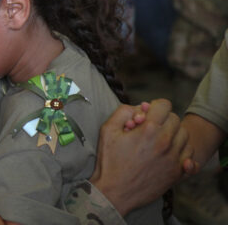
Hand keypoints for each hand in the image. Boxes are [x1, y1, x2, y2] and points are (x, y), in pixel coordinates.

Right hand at [90, 99, 191, 215]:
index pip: (164, 105)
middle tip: (150, 129)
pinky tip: (171, 153)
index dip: (154, 107)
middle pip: (175, 119)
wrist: (114, 191)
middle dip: (163, 120)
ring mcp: (174, 158)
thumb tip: (140, 107)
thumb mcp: (107, 130)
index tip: (147, 115)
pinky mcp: (177, 172)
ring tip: (159, 141)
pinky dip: (183, 151)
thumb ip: (123, 111)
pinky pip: (190, 155)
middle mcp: (165, 142)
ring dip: (174, 134)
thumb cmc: (110, 161)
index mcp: (149, 129)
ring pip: (185, 136)